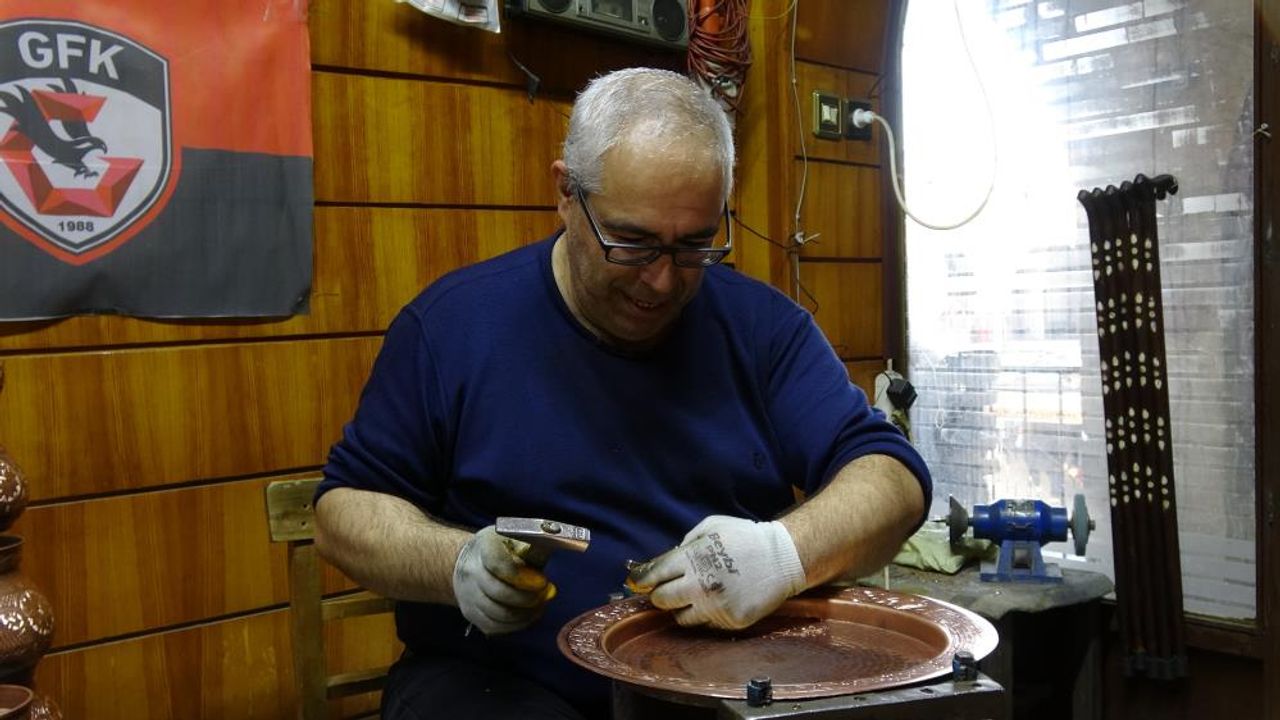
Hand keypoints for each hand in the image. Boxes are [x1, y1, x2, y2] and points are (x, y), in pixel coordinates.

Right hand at [452, 526, 555, 634]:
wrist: (472, 561)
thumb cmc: (502, 549)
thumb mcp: (518, 540)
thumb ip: (535, 556)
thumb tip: (548, 584)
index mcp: (484, 547)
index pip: (497, 563)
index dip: (522, 576)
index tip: (542, 581)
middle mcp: (471, 571)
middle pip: (500, 593)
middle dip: (529, 598)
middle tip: (545, 594)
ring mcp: (469, 595)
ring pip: (499, 614)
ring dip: (526, 613)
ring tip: (540, 604)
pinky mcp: (471, 614)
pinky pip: (496, 626)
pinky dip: (517, 624)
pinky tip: (529, 614)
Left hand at [629, 515, 806, 629]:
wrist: (783, 558)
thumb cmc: (744, 538)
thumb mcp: (711, 527)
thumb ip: (685, 544)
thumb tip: (664, 561)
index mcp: (692, 559)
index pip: (654, 574)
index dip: (642, 579)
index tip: (636, 582)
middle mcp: (699, 585)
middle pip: (661, 600)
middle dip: (660, 594)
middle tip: (667, 589)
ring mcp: (715, 606)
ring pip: (681, 618)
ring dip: (682, 608)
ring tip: (695, 596)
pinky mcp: (730, 621)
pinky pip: (706, 624)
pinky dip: (706, 614)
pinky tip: (717, 601)